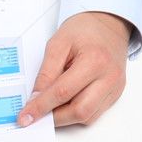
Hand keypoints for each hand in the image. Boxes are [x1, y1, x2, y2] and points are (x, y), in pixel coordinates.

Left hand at [17, 11, 130, 126]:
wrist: (108, 24)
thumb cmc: (84, 30)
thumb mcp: (57, 44)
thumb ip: (46, 73)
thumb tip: (35, 99)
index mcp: (94, 60)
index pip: (62, 92)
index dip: (41, 107)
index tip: (26, 117)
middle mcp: (109, 77)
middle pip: (79, 111)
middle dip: (55, 117)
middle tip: (38, 114)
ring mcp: (114, 88)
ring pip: (88, 117)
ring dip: (66, 117)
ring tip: (52, 104)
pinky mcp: (115, 94)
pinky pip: (94, 113)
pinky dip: (77, 112)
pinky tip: (67, 102)